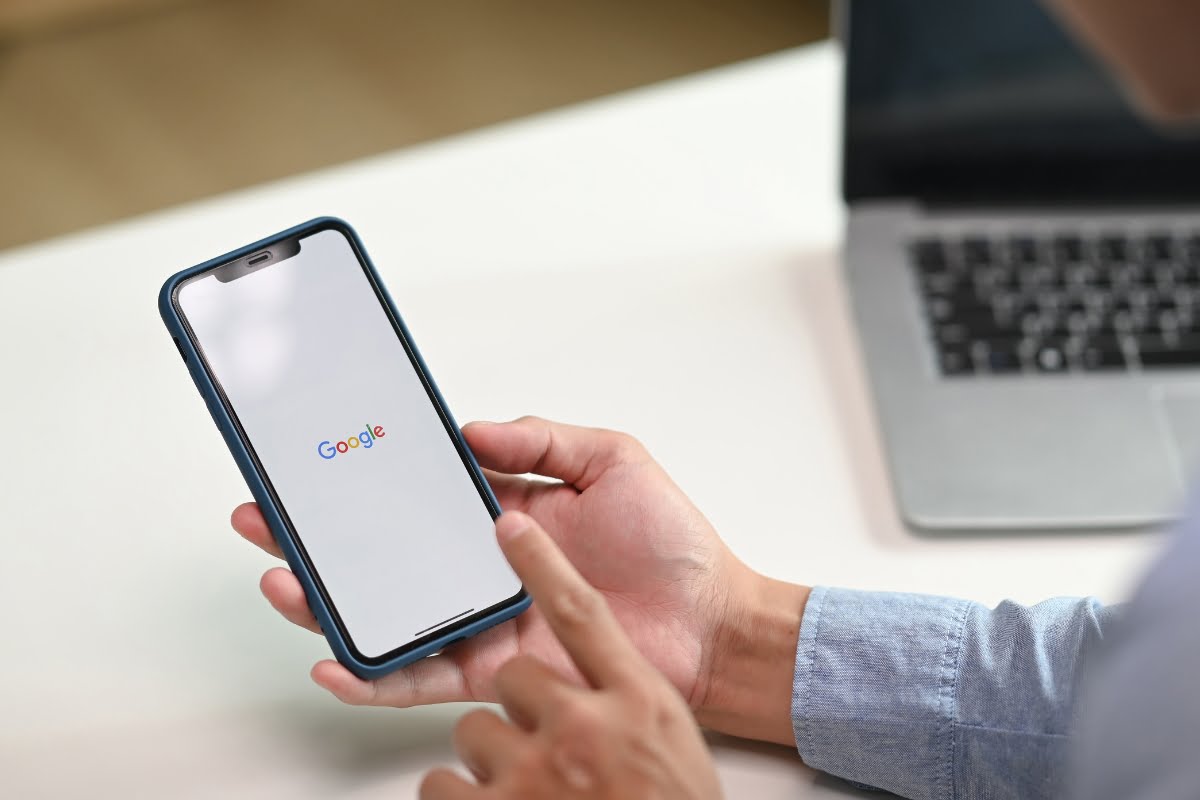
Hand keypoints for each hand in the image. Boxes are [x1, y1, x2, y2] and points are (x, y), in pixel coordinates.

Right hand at [232, 416, 806, 744]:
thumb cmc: (672, 544)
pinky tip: (334, 659)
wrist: (710, 623)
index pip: (420, 494)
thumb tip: (470, 430)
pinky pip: (423, 678)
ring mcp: (485, 619)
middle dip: (321, 540)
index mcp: (506, 513)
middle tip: (267, 519)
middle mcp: (484, 567)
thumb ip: (542, 440)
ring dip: (330, 605)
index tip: (318, 459)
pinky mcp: (497, 671)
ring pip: (390, 617)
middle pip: (386, 555)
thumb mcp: (613, 460)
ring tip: (284, 582)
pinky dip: (375, 675)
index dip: (368, 478)